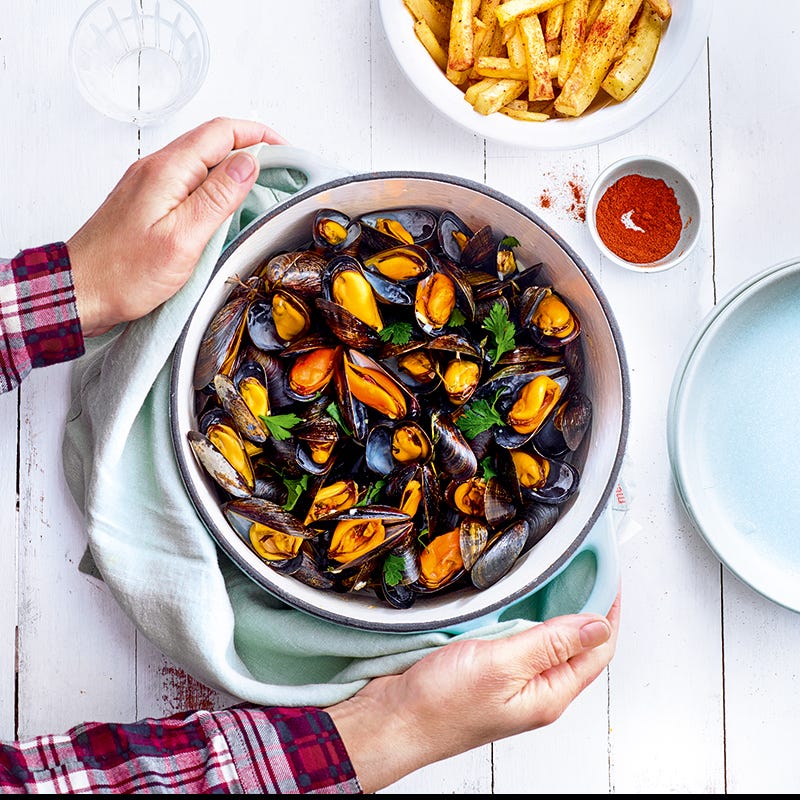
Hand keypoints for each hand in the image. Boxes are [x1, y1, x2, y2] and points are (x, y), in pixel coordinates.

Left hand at [67, 117, 286, 335]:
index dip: (260, 135)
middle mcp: (155, 168)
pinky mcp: (146, 201)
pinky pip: (187, 180)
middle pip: (212, 141)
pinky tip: (226, 207)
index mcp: (167, 170)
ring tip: (262, 189)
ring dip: (234, 167)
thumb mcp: (182, 239)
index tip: (288, 152)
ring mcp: (149, 183)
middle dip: (252, 148)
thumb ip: (218, 197)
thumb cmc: (124, 274)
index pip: (222, 132)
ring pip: (200, 160)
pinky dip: (214, 185)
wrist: (78, 292)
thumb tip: (249, 162)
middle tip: (282, 172)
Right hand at [326, 592, 620, 792]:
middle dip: (583, 608)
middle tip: (585, 568)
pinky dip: (520, 616)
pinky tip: (513, 598)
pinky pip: (514, 639)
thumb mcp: (503, 665)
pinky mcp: (485, 670)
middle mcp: (533, 689)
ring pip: (542, 640)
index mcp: (548, 695)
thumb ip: (550, 643)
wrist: (392, 719)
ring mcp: (508, 680)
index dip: (607, 614)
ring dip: (550, 610)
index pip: (596, 651)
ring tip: (556, 576)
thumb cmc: (441, 705)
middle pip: (573, 646)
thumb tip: (597, 625)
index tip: (609, 577)